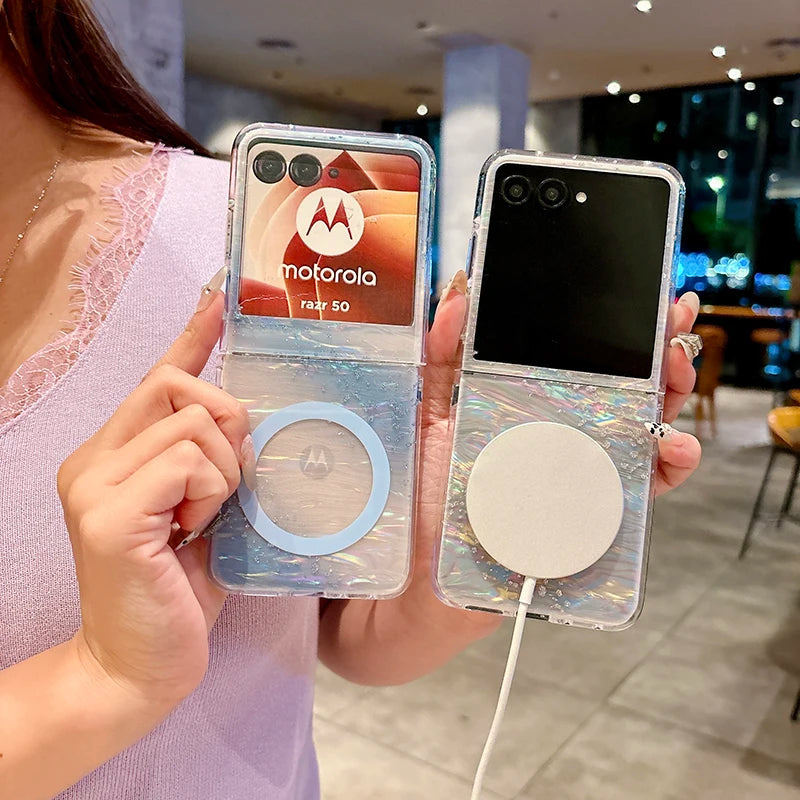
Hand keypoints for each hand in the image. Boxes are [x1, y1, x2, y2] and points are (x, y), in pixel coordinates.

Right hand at [57, 282, 247, 706]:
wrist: (139, 667)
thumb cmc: (180, 589)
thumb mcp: (205, 511)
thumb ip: (214, 462)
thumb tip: (250, 414)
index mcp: (117, 453)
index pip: (159, 374)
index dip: (195, 333)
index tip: (225, 295)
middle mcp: (95, 458)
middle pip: (180, 384)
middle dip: (227, 422)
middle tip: (228, 482)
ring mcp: (94, 483)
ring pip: (194, 423)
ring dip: (224, 473)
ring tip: (205, 520)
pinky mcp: (109, 513)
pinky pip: (189, 462)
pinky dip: (211, 493)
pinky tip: (194, 532)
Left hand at [414, 282, 702, 625]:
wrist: (429, 575)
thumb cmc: (431, 494)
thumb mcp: (433, 416)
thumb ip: (442, 358)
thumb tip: (458, 292)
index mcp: (532, 405)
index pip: (584, 360)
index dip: (617, 328)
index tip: (641, 295)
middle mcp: (566, 434)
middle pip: (625, 387)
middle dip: (657, 349)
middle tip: (676, 315)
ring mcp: (583, 472)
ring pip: (645, 427)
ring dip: (673, 395)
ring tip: (678, 366)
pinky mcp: (593, 514)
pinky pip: (643, 489)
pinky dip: (668, 465)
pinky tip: (674, 444)